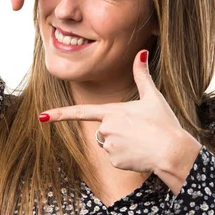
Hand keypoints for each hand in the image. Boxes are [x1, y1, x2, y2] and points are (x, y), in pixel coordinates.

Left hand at [38, 50, 202, 186]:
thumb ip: (142, 75)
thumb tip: (141, 53)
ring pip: (107, 144)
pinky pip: (114, 159)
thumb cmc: (164, 123)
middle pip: (101, 130)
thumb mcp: (153, 97)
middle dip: (116, 131)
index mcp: (113, 111)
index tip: (41, 117)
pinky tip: (139, 154)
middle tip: (138, 132)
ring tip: (140, 142)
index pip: (80, 112)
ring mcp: (109, 145)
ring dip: (120, 144)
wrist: (173, 151)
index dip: (59, 114)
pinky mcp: (114, 161)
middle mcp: (107, 128)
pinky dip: (125, 158)